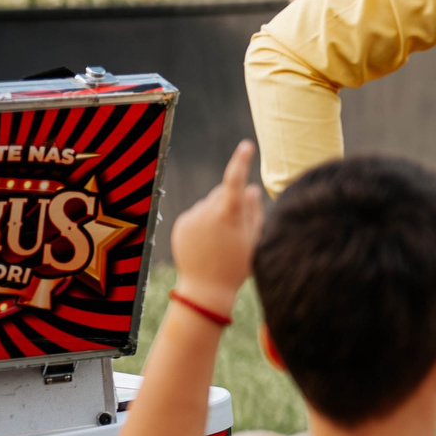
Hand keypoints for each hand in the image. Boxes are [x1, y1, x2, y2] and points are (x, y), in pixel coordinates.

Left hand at [171, 141, 262, 309]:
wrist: (206, 289)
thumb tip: (251, 189)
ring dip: (217, 213)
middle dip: (231, 202)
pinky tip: (208, 242)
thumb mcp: (254, 240)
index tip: (246, 146)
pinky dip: (204, 222)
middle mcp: (206, 211)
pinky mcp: (181, 224)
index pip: (235, 180)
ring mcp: (191, 217)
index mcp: (228, 214)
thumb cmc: (237, 266)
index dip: (241, 161)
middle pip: (222, 193)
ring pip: (209, 204)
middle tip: (238, 229)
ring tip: (221, 240)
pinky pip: (197, 214)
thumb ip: (254, 212)